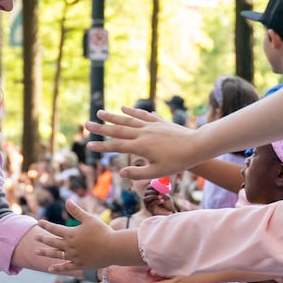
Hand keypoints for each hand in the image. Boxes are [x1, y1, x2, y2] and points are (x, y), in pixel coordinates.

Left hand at [37, 199, 117, 270]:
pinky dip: (57, 268)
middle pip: (53, 242)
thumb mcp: (89, 219)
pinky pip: (66, 267)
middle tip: (35, 237)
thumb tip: (67, 201)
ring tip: (37, 252)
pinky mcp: (79, 265)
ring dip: (46, 253)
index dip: (46, 225)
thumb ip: (77, 211)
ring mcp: (74, 256)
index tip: (39, 222)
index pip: (55, 229)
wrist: (113, 248)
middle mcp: (70, 246)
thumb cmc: (103, 231)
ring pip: (56, 254)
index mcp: (71, 234)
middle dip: (43, 239)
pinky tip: (50, 269)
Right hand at [84, 107, 201, 180]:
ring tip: (100, 112)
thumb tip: (121, 173)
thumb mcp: (157, 172)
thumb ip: (138, 173)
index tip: (89, 145)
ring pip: (127, 120)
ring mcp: (150, 126)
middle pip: (117, 130)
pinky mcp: (158, 122)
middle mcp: (143, 133)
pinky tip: (123, 108)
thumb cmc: (178, 162)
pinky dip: (132, 111)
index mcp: (140, 147)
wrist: (196, 146)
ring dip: (112, 116)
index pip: (116, 146)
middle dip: (101, 128)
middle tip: (86, 125)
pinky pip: (142, 115)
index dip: (102, 146)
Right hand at [142, 188, 175, 216]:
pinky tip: (162, 200)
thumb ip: (164, 194)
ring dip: (153, 196)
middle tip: (158, 191)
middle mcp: (148, 199)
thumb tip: (161, 192)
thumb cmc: (168, 204)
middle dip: (152, 191)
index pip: (148, 188)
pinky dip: (156, 201)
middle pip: (146, 193)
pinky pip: (150, 205)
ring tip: (161, 196)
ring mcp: (148, 205)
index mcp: (151, 194)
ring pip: (145, 199)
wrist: (170, 212)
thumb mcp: (167, 197)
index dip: (151, 186)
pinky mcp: (150, 210)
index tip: (156, 186)